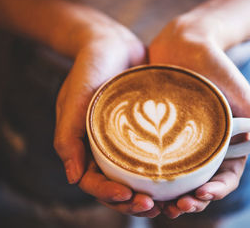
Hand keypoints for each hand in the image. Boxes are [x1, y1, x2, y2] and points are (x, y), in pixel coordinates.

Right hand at [53, 20, 159, 216]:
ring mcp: (127, 141)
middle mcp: (105, 148)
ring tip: (170, 202)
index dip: (108, 195)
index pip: (93, 182)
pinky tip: (181, 177)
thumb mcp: (74, 98)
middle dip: (132, 201)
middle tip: (153, 206)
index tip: (128, 197)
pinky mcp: (146, 130)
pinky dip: (165, 170)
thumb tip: (73, 177)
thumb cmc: (88, 68)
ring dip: (151, 193)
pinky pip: (155, 155)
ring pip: (138, 177)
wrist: (112, 43)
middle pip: (117, 186)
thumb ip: (68, 136)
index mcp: (84, 147)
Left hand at [149, 12, 249, 216]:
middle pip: (198, 184)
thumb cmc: (217, 66)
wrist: (185, 41)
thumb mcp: (242, 94)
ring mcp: (178, 140)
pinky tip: (136, 183)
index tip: (202, 195)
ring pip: (174, 178)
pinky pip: (149, 158)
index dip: (216, 192)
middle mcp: (202, 146)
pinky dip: (146, 175)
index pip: (225, 177)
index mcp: (225, 143)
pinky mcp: (155, 131)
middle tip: (176, 208)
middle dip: (190, 202)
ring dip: (167, 196)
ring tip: (154, 203)